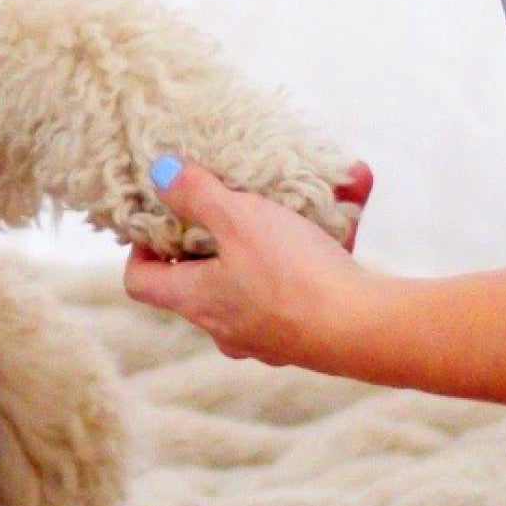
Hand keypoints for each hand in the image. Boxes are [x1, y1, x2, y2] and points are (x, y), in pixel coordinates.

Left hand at [123, 158, 373, 366]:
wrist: (364, 329)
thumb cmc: (291, 275)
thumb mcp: (238, 218)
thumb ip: (196, 193)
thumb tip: (158, 172)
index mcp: (197, 300)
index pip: (141, 283)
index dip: (141, 249)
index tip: (159, 217)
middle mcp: (226, 325)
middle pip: (201, 277)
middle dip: (218, 232)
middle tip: (228, 199)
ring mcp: (268, 333)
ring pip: (260, 274)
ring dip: (278, 231)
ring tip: (301, 190)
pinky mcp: (309, 331)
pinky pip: (306, 277)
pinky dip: (321, 241)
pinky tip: (351, 198)